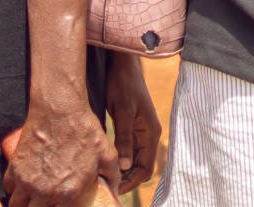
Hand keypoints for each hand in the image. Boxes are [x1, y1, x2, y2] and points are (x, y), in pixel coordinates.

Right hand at [4, 98, 117, 206]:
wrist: (60, 109)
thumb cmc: (84, 130)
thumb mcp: (106, 153)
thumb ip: (112, 176)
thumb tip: (115, 189)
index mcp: (68, 193)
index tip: (63, 204)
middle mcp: (45, 192)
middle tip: (46, 202)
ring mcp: (27, 182)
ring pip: (18, 205)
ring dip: (25, 203)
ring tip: (32, 198)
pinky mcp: (15, 169)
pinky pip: (9, 189)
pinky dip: (14, 189)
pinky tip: (23, 184)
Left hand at [105, 54, 160, 192]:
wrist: (121, 64)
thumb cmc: (123, 84)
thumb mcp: (122, 111)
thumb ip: (124, 139)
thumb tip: (123, 167)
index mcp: (151, 132)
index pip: (146, 167)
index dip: (132, 182)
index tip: (115, 190)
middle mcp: (148, 134)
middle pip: (140, 166)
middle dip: (126, 178)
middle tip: (105, 186)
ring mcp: (140, 131)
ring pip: (133, 160)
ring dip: (122, 170)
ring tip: (103, 177)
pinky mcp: (130, 127)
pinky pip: (127, 150)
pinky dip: (118, 159)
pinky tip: (104, 162)